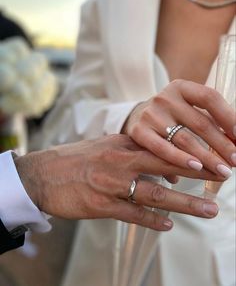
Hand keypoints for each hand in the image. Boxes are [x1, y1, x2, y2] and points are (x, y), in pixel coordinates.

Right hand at [15, 135, 219, 231]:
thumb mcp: (107, 147)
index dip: (189, 154)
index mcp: (122, 145)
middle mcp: (120, 162)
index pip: (162, 147)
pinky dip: (152, 220)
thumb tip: (166, 166)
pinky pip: (132, 214)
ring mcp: (111, 184)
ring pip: (154, 194)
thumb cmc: (79, 159)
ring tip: (209, 209)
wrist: (44, 173)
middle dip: (197, 174)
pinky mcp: (101, 205)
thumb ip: (135, 154)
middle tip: (222, 180)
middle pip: (165, 167)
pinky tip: (168, 225)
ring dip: (184, 203)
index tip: (212, 160)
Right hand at [122, 79, 235, 177]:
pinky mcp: (139, 131)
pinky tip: (197, 168)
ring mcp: (150, 115)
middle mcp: (165, 98)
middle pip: (200, 122)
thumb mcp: (187, 109)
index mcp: (181, 88)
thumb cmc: (171, 115)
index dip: (228, 117)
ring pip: (184, 139)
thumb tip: (235, 140)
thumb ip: (208, 120)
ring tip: (223, 171)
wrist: (137, 117)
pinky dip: (181, 159)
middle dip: (222, 144)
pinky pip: (163, 149)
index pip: (209, 97)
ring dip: (207, 158)